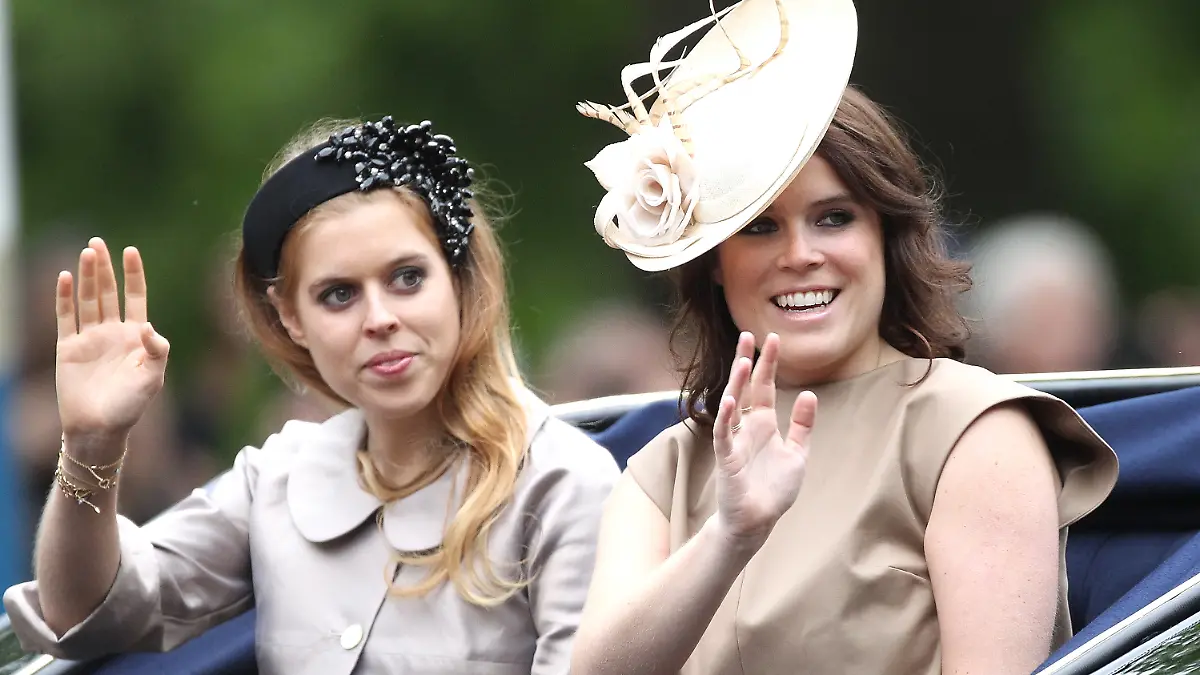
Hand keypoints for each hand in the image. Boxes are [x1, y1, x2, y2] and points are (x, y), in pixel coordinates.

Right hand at [55, 238, 169, 457]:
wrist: (100, 428)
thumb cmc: (131, 405)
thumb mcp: (153, 377)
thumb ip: (157, 350)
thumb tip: (147, 326)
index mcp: (136, 337)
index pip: (135, 297)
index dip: (133, 275)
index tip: (131, 250)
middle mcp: (112, 333)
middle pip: (107, 292)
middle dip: (104, 268)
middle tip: (98, 242)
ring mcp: (89, 339)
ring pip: (87, 300)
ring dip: (86, 277)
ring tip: (86, 252)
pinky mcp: (68, 348)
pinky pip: (65, 318)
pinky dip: (64, 298)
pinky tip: (65, 277)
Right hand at [711, 332, 815, 552]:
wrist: (758, 520)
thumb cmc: (774, 489)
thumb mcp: (798, 453)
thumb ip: (803, 425)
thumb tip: (810, 393)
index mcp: (763, 424)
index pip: (764, 387)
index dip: (767, 363)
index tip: (772, 338)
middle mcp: (747, 427)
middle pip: (745, 388)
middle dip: (747, 362)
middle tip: (748, 335)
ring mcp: (735, 441)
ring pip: (732, 405)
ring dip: (737, 383)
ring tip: (743, 360)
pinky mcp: (727, 459)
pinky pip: (724, 435)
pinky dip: (726, 418)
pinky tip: (730, 400)